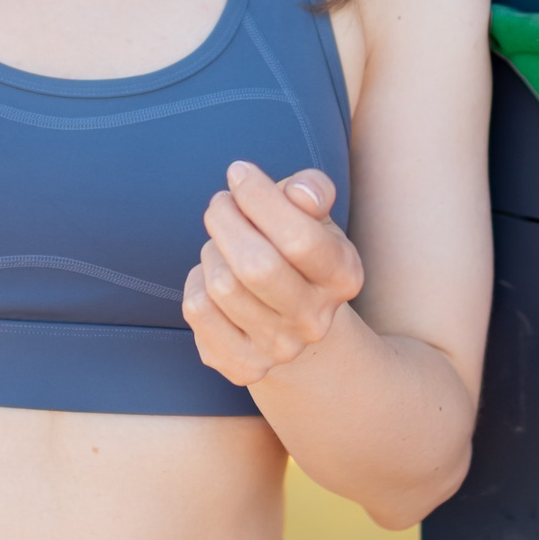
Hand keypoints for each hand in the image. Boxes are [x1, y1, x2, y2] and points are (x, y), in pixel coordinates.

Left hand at [183, 162, 364, 386]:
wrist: (288, 318)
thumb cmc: (294, 248)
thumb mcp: (311, 213)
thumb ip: (311, 190)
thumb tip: (300, 193)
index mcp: (343, 277)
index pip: (299, 238)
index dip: (258, 196)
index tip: (239, 173)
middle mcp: (315, 321)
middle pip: (255, 266)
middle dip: (225, 220)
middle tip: (220, 204)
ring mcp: (278, 349)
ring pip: (220, 284)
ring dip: (211, 251)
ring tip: (223, 245)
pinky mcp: (240, 366)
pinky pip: (197, 311)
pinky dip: (195, 282)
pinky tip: (212, 280)